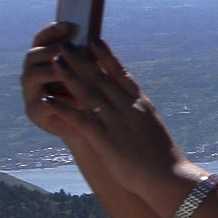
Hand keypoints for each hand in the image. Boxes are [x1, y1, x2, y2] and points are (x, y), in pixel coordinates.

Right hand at [19, 22, 86, 137]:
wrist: (88, 126)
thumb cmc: (89, 94)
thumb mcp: (89, 73)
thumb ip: (87, 57)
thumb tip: (97, 38)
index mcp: (44, 60)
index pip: (42, 39)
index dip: (52, 31)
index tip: (70, 25)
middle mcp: (33, 73)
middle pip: (33, 55)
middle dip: (51, 50)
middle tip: (67, 48)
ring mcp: (30, 92)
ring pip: (31, 75)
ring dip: (50, 71)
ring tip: (66, 68)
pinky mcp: (34, 112)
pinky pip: (40, 103)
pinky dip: (56, 99)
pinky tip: (72, 97)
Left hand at [33, 36, 193, 199]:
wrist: (169, 177)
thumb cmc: (162, 157)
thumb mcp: (152, 128)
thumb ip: (138, 115)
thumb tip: (132, 107)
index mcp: (141, 104)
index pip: (121, 74)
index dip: (106, 56)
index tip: (94, 40)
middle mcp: (128, 108)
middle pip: (101, 78)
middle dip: (81, 60)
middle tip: (66, 44)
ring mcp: (116, 123)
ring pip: (89, 93)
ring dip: (70, 76)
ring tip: (55, 61)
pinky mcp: (105, 140)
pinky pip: (80, 119)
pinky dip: (64, 107)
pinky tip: (49, 99)